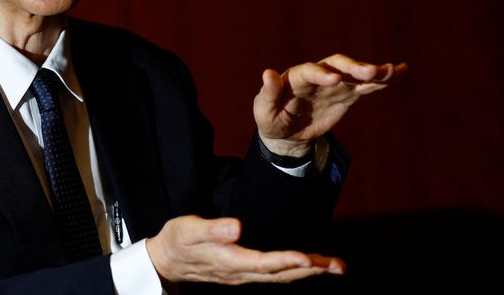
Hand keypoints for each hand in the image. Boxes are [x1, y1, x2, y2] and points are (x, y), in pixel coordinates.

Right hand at [146, 215, 344, 284]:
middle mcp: (240, 272)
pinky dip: (293, 271)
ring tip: (333, 266)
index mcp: (229, 261)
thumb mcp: (190, 230)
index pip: (264, 263)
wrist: (166, 259)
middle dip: (311, 270)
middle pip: (281, 274)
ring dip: (308, 272)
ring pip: (281, 276)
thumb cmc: (178, 240)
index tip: (308, 259)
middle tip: (337, 266)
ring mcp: (243, 275)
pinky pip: (274, 275)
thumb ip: (214, 229)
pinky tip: (305, 267)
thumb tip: (237, 227)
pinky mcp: (243, 272)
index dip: (286, 261)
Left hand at [254, 54, 407, 155]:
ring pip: (355, 72)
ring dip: (372, 70)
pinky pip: (366, 85)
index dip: (321, 73)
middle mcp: (317, 75)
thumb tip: (267, 74)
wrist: (286, 132)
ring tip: (391, 70)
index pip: (310, 71)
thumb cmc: (271, 119)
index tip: (335, 80)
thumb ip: (268, 93)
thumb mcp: (264, 111)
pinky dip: (382, 80)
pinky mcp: (346, 94)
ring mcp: (334, 83)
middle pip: (337, 64)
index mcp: (296, 77)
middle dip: (353, 67)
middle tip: (370, 72)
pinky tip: (400, 72)